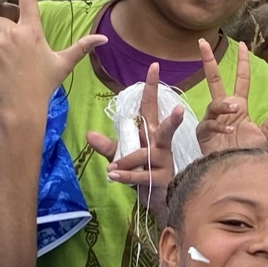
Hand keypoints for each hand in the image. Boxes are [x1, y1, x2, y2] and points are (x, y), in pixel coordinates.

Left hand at [84, 60, 183, 218]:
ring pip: (145, 154)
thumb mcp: (122, 157)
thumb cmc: (142, 172)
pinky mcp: (161, 179)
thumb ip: (107, 146)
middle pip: (167, 129)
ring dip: (126, 160)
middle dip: (173, 120)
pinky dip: (125, 175)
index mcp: (151, 133)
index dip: (151, 87)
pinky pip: (140, 175)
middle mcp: (161, 144)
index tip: (154, 66)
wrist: (157, 200)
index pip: (150, 106)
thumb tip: (89, 135)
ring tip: (112, 167)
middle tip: (179, 110)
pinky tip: (112, 174)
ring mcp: (163, 162)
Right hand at [196, 39, 267, 153]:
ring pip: (215, 103)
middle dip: (208, 61)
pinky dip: (220, 126)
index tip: (244, 45)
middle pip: (214, 80)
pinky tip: (229, 132)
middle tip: (202, 43)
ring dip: (225, 105)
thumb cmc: (249, 154)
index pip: (241, 79)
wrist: (237, 172)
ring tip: (236, 110)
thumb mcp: (266, 136)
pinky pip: (210, 123)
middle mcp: (224, 110)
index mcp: (239, 106)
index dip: (242, 62)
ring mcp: (212, 120)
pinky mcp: (203, 132)